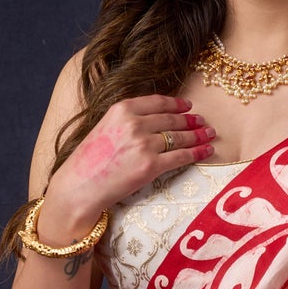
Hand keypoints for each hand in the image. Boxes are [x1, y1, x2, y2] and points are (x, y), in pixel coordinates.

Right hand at [36, 96, 216, 239]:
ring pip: (179, 136)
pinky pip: (180, 156)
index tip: (187, 105)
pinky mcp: (150, 166)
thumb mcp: (104, 129)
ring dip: (198, 135)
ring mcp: (143, 144)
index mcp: (121, 110)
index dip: (175, 104)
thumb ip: (125, 121)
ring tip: (208, 133)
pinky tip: (207, 150)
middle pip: (171, 119)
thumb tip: (150, 122)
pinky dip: (197, 152)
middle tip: (202, 121)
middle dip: (190, 120)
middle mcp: (134, 123)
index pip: (156, 102)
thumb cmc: (88, 162)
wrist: (79, 187)